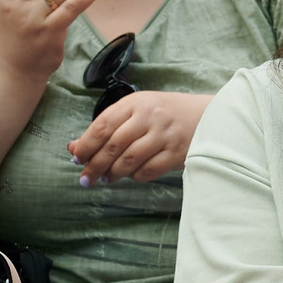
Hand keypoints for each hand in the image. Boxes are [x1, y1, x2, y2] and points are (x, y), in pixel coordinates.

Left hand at [68, 91, 210, 185]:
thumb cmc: (164, 113)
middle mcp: (149, 118)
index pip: (103, 125)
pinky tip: (130, 175)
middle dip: (95, 165)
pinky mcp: (176, 153)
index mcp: (135, 103)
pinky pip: (148, 170)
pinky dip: (135, 176)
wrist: (208, 116)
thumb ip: (107, 126)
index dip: (86, 145)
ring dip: (113, 173)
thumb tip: (74, 148)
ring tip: (106, 178)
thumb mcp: (135, 110)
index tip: (77, 158)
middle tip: (85, 178)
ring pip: (129, 160)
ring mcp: (164, 136)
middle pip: (113, 145)